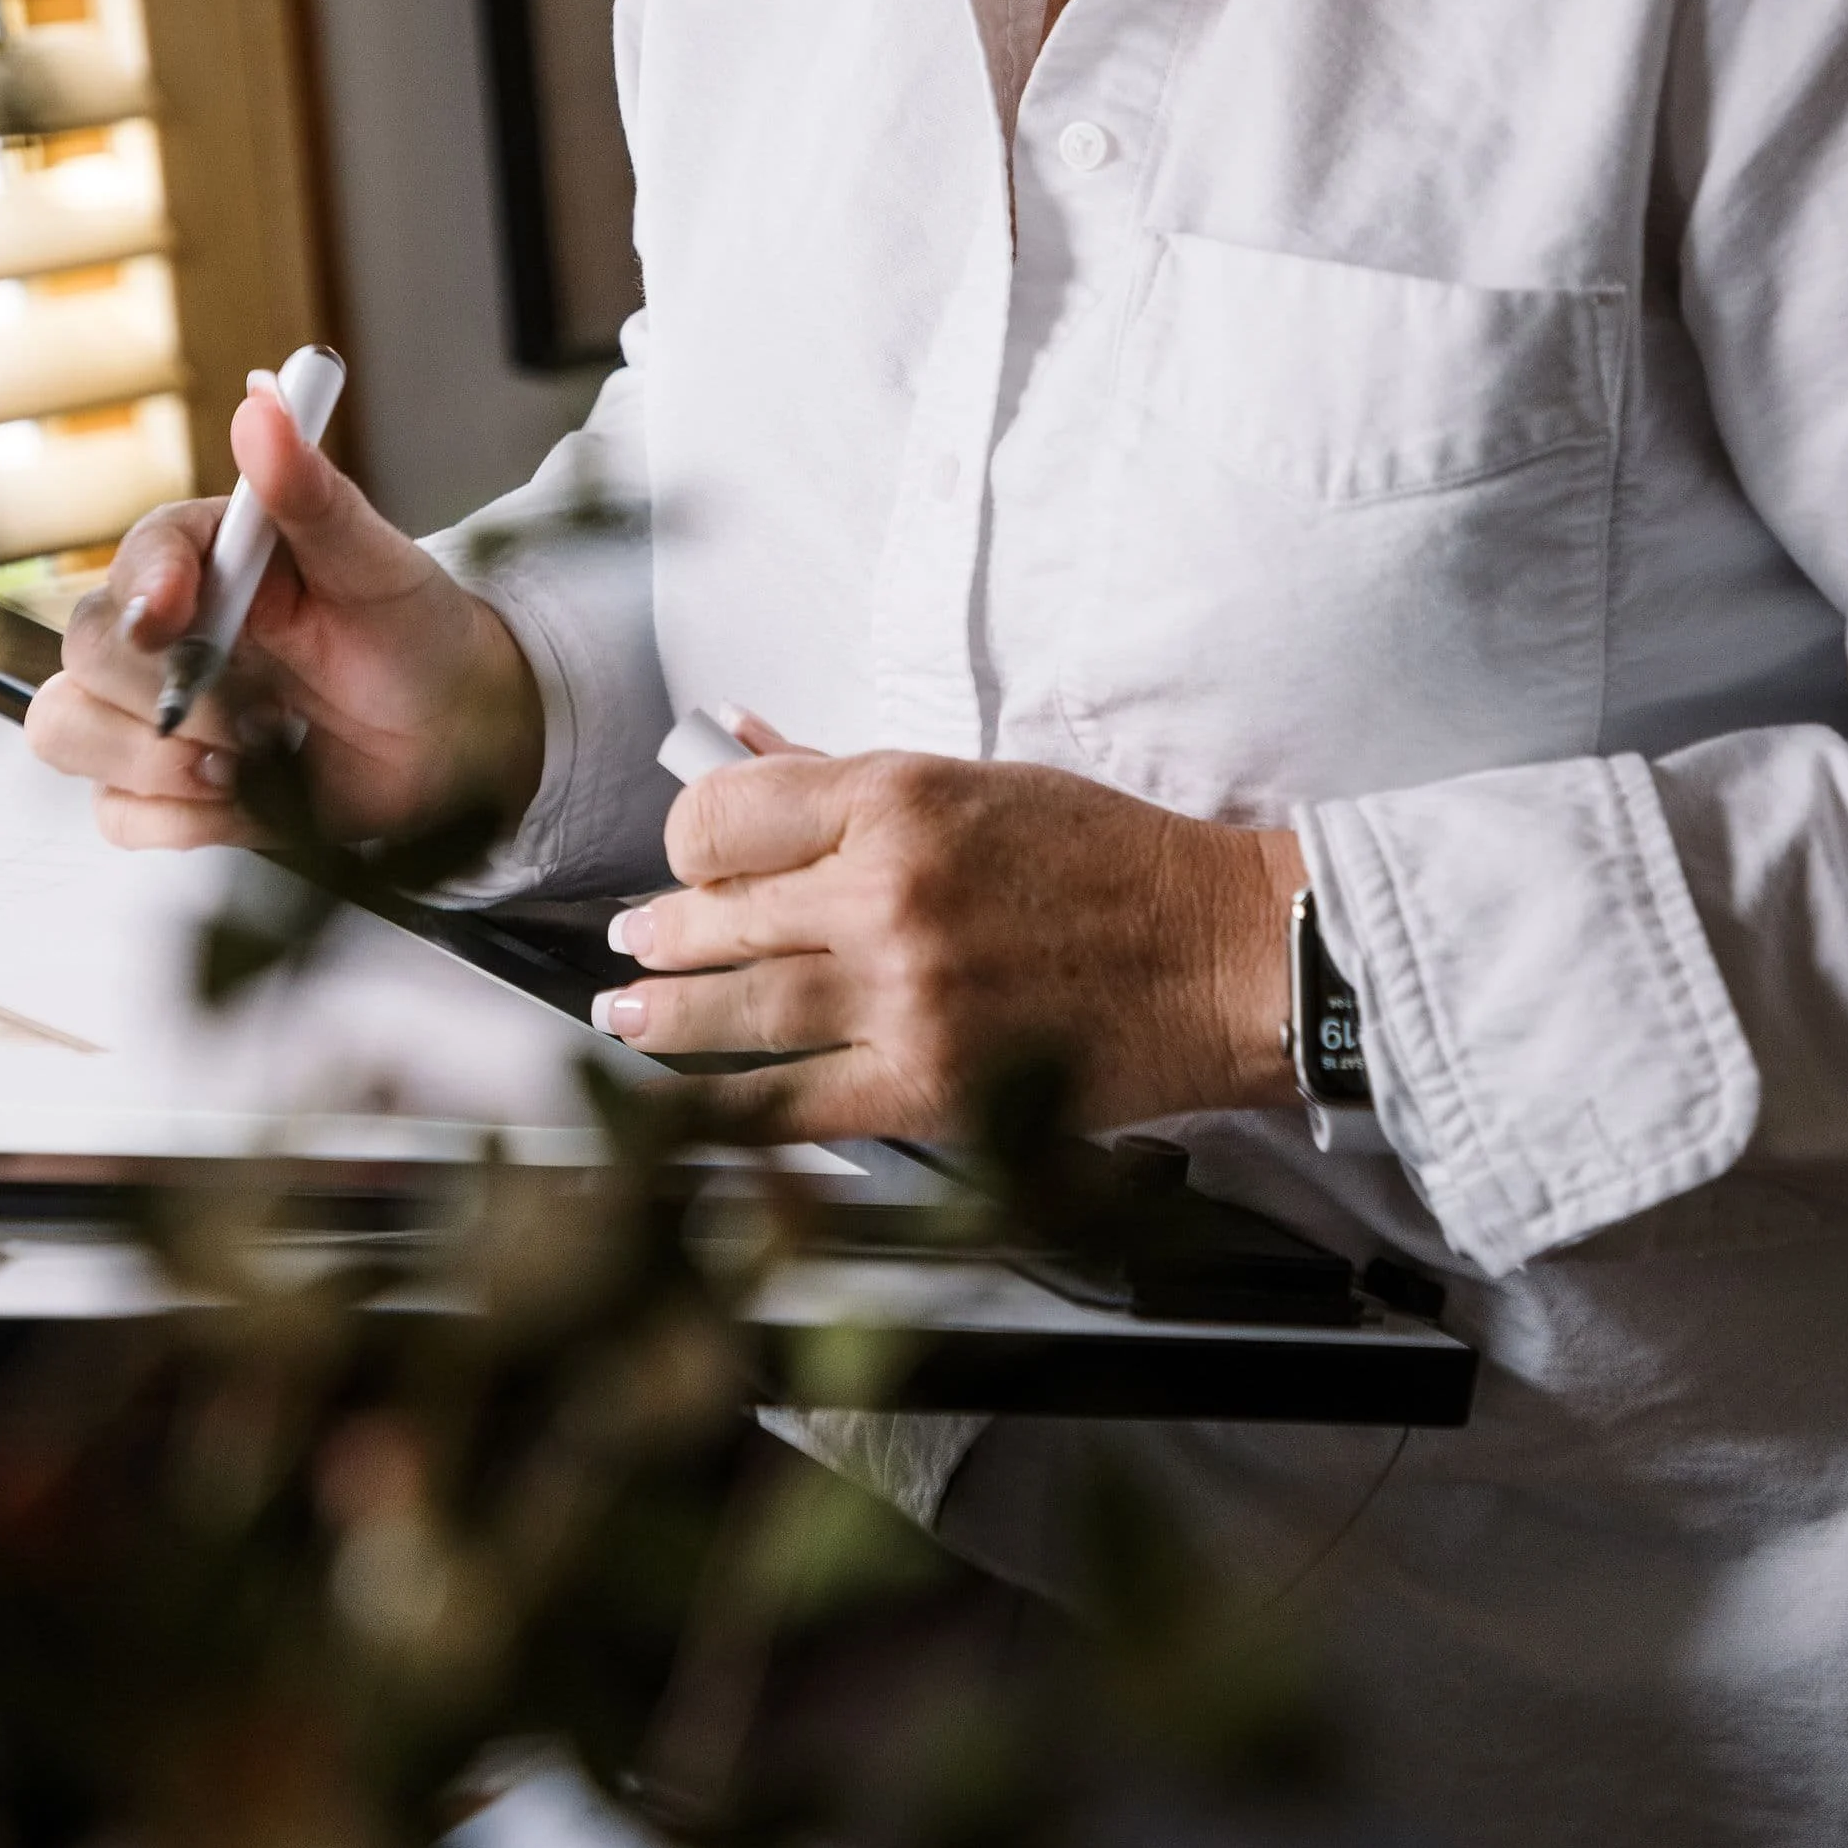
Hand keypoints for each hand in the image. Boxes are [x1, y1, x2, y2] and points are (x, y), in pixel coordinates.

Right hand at [26, 379, 543, 852]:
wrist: (458, 735)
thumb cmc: (416, 633)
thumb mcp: (377, 562)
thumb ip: (312, 490)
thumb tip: (264, 402)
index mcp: (208, 557)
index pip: (136, 559)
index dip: (145, 589)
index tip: (178, 619)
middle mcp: (168, 631)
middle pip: (81, 652)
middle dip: (163, 695)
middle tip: (257, 717)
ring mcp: (158, 711)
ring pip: (68, 732)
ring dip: (153, 763)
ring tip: (249, 765)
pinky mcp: (169, 787)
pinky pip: (117, 814)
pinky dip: (180, 821)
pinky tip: (250, 801)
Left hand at [593, 741, 1305, 1139]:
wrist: (1219, 957)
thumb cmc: (1108, 861)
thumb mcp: (973, 782)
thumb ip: (841, 774)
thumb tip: (733, 736)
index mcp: (899, 797)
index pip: (723, 815)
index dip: (690, 844)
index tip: (692, 865)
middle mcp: (888, 891)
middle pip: (716, 916)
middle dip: (661, 936)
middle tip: (637, 948)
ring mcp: (904, 995)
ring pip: (738, 1012)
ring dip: (665, 1019)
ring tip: (628, 1016)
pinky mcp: (931, 1085)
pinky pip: (794, 1105)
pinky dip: (727, 1111)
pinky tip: (686, 1106)